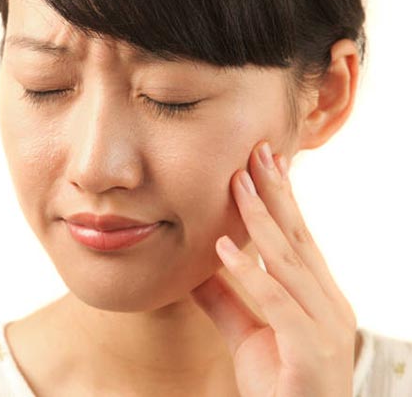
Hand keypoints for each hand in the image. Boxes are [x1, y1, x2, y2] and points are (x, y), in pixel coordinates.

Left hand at [190, 140, 357, 396]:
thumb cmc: (280, 385)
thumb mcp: (247, 333)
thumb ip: (227, 298)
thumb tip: (197, 264)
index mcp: (317, 295)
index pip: (297, 237)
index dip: (281, 198)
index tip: (266, 163)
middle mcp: (327, 303)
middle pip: (297, 237)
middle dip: (277, 192)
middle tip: (259, 151)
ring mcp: (324, 327)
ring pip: (289, 261)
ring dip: (262, 220)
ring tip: (239, 184)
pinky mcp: (310, 353)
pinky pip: (277, 304)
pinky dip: (251, 273)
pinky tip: (224, 247)